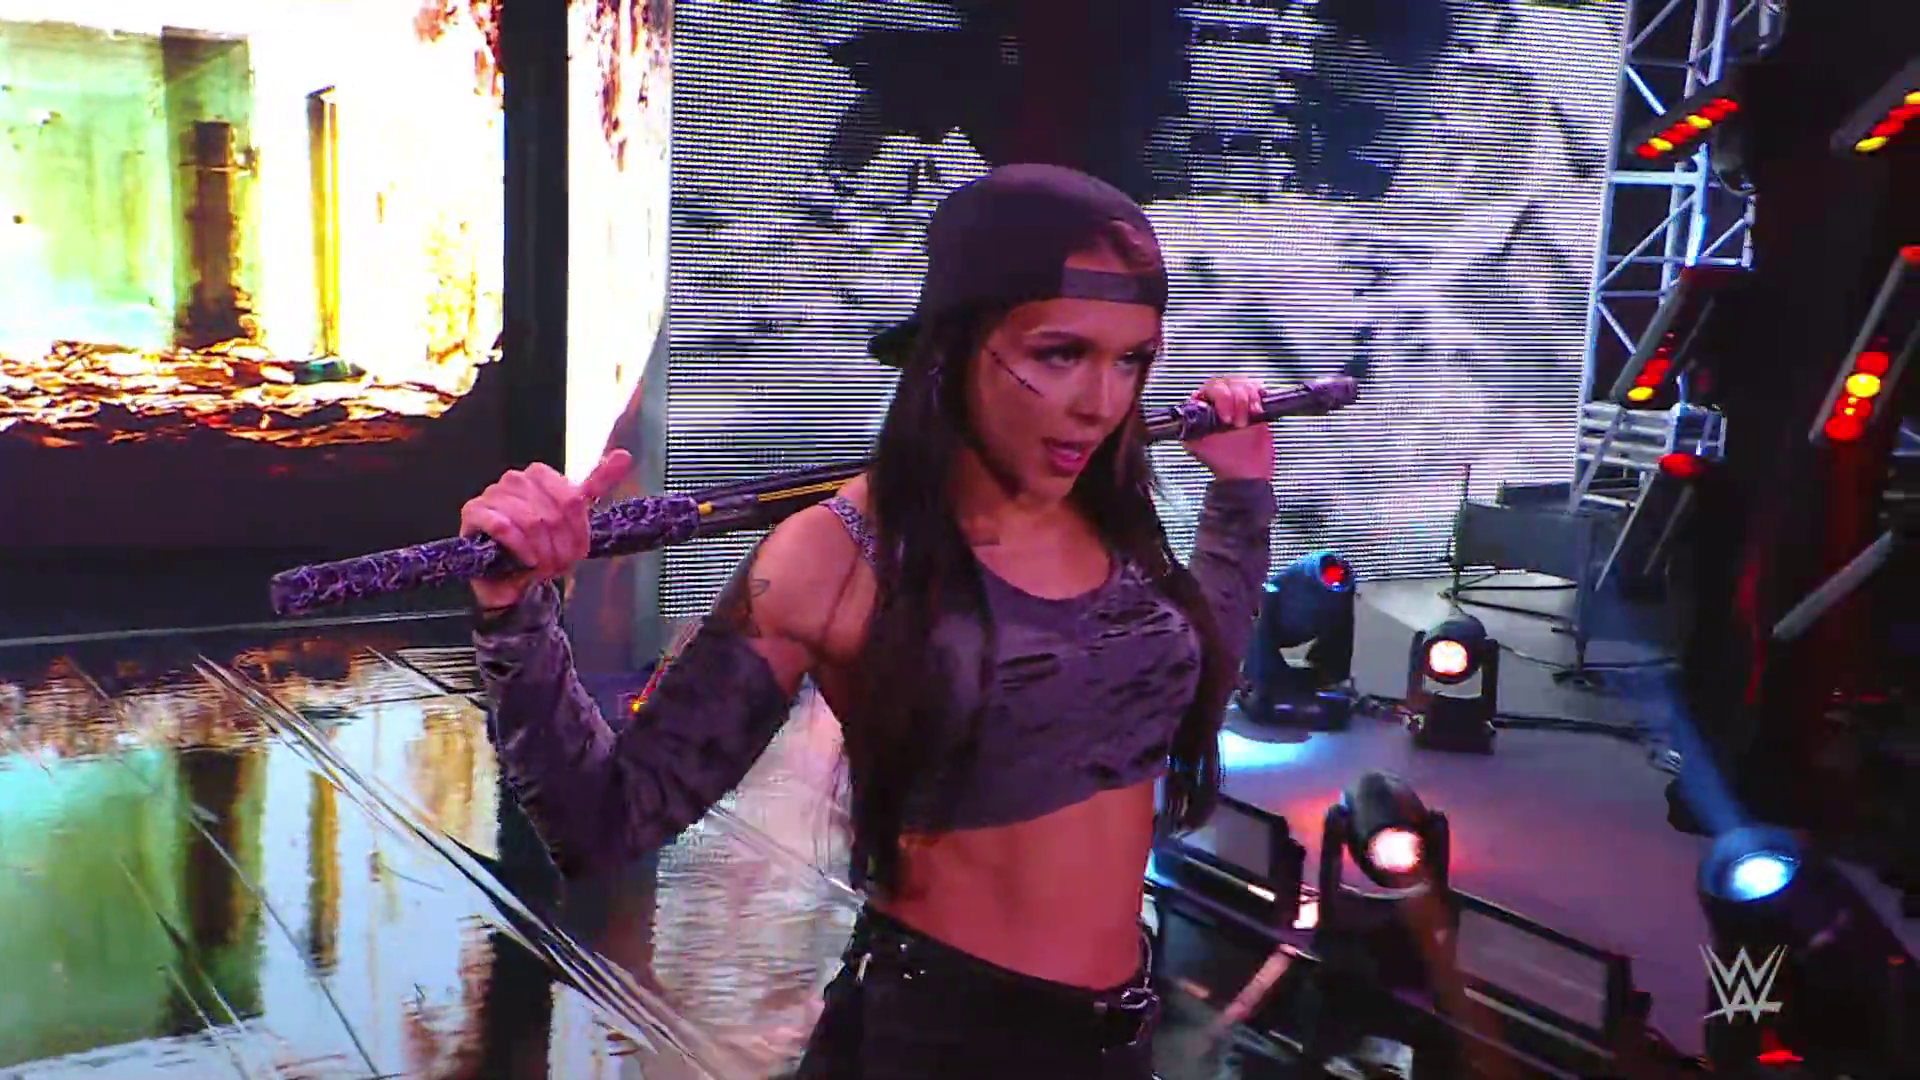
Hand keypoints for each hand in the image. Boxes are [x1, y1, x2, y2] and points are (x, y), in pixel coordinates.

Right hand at [459, 450, 632, 609]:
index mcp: (541, 475)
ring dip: (540, 552)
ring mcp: (492, 494)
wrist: (511, 580)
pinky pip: (502, 526)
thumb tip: (625, 455)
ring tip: (541, 566)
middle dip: (560, 547)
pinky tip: (524, 560)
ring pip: (530, 521)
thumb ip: (597, 484)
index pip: (571, 499)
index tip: (578, 551)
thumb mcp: (575, 519)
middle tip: (558, 565)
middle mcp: (515, 479)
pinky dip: (518, 548)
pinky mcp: (473, 513)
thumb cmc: (542, 547)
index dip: (577, 531)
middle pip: (552, 513)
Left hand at [1185, 376, 1273, 481]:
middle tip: (1238, 423)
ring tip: (1247, 421)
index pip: (1209, 389)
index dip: (1220, 399)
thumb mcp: (1198, 446)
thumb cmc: (1222, 461)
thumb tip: (1184, 419)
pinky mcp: (1254, 404)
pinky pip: (1256, 389)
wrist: (1246, 473)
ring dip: (1247, 400)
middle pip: (1227, 384)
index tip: (1226, 417)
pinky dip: (1257, 397)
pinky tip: (1256, 411)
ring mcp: (1237, 401)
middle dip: (1236, 401)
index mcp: (1202, 408)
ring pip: (1242, 384)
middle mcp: (1218, 402)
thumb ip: (1188, 429)